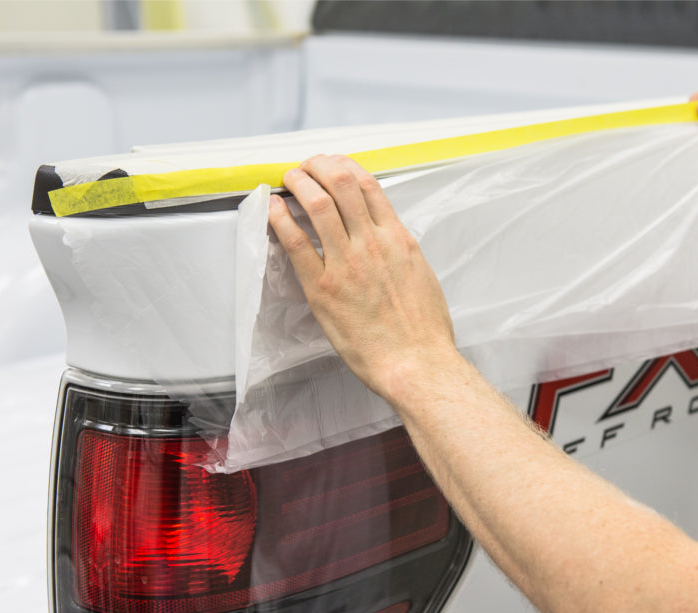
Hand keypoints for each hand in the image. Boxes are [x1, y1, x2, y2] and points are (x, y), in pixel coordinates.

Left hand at [268, 155, 457, 399]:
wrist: (416, 362)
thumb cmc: (423, 330)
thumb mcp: (421, 275)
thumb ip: (400, 251)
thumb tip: (387, 240)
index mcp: (398, 239)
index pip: (368, 185)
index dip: (345, 166)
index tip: (332, 164)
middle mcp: (372, 243)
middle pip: (341, 183)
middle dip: (318, 165)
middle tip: (305, 167)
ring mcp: (346, 263)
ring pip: (317, 204)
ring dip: (298, 183)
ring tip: (288, 179)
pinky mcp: (323, 288)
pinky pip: (296, 243)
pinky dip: (281, 219)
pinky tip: (273, 209)